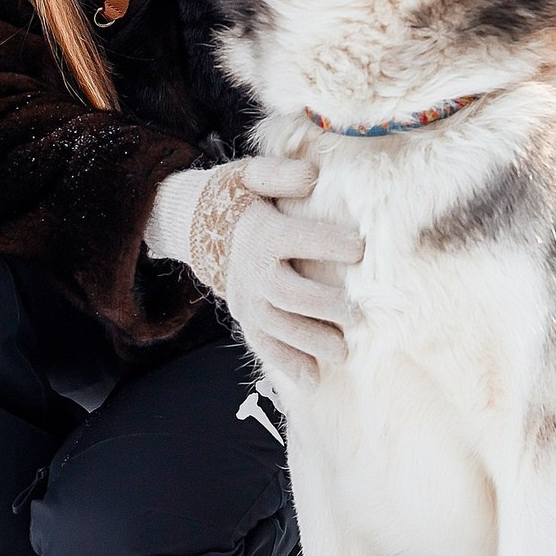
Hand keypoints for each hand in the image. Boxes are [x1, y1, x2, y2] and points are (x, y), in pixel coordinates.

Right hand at [146, 157, 362, 388]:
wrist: (194, 226)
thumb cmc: (236, 197)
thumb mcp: (251, 174)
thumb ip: (281, 175)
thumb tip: (313, 176)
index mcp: (262, 233)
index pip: (298, 239)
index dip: (329, 243)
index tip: (361, 249)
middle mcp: (253, 271)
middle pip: (290, 294)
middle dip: (325, 306)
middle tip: (358, 314)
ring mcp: (247, 299)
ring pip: (279, 327)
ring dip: (311, 342)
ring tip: (343, 352)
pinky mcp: (244, 317)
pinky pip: (264, 345)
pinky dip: (287, 364)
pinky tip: (313, 380)